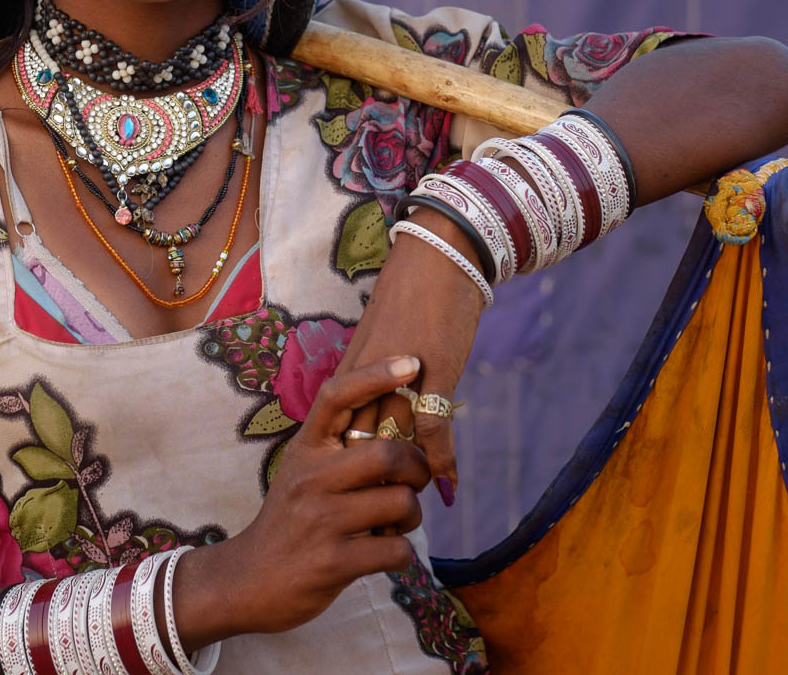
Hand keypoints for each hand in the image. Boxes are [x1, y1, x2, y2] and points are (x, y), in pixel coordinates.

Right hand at [172, 357, 430, 646]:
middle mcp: (311, 478)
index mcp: (305, 450)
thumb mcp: (301, 473)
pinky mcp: (335, 562)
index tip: (411, 362)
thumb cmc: (289, 521)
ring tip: (397, 522)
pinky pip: (398, 550)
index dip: (376, 374)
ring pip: (401, 503)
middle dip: (417, 468)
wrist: (249, 580)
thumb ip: (338, 450)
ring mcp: (322, 521)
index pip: (336, 395)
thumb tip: (398, 427)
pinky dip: (403, 552)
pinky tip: (387, 552)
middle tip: (416, 480)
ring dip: (412, 516)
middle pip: (388, 454)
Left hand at [337, 208, 484, 506]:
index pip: (340, 436)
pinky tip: (447, 488)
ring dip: (402, 484)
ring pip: (392, 445)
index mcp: (352, 374)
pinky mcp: (432, 375)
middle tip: (368, 530)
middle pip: (359, 448)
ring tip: (406, 520)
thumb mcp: (387, 344)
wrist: (436, 257)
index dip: (343, 474)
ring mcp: (399, 380)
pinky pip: (433, 429)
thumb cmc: (413, 296)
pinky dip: (441, 461)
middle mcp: (368, 381)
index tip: (345, 506)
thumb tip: (381, 413)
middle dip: (364, 491)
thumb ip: (379, 380)